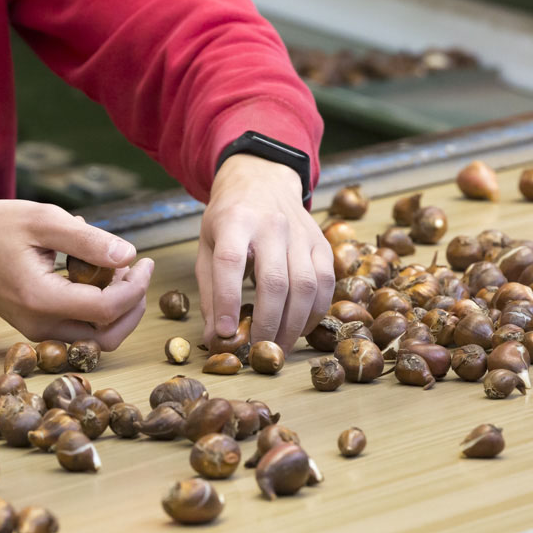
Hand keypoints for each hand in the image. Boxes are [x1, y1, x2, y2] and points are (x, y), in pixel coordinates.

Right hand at [0, 200, 152, 349]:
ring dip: (117, 310)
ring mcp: (35, 331)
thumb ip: (87, 240)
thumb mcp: (41, 220)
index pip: (107, 309)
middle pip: (107, 336)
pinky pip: (78, 331)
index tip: (145, 260)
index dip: (136, 288)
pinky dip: (97, 310)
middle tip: (136, 269)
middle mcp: (38, 325)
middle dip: (132, 306)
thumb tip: (129, 256)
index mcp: (40, 299)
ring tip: (116, 270)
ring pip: (95, 339)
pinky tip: (93, 275)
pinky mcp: (35, 327)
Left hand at [196, 155, 334, 353]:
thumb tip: (216, 339)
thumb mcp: (207, 246)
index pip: (230, 263)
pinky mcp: (321, 243)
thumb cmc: (229, 219)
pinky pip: (325, 283)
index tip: (224, 334)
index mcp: (234, 221)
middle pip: (274, 281)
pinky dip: (315, 312)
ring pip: (305, 285)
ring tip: (279, 347)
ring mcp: (301, 233)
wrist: (263, 180)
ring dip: (293, 325)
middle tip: (258, 351)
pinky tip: (300, 328)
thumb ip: (211, 291)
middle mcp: (271, 224)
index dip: (227, 301)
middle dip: (267, 324)